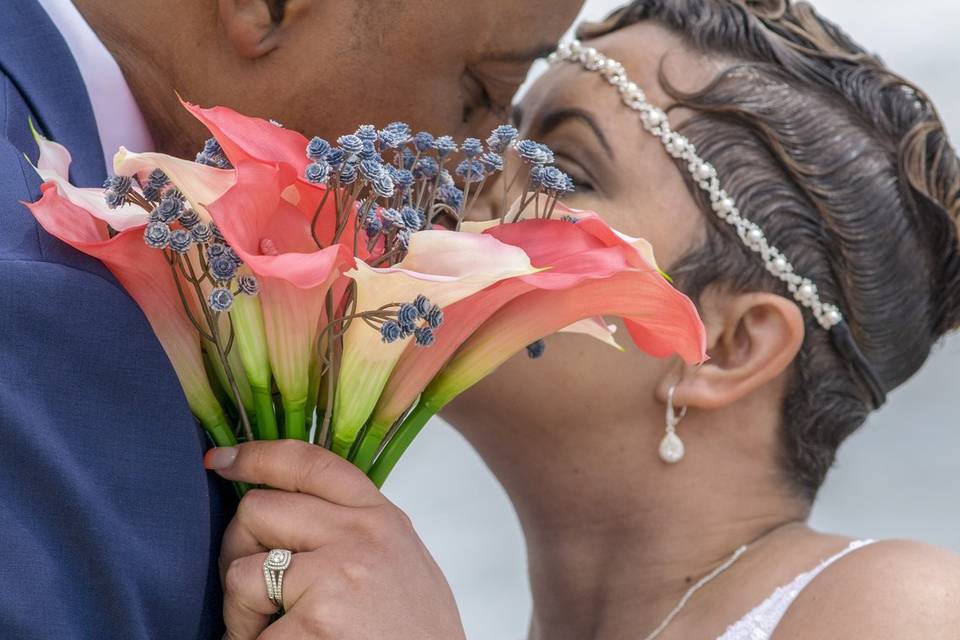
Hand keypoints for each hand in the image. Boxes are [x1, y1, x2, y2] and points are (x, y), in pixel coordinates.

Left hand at [205, 441, 465, 639]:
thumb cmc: (415, 634)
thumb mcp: (399, 561)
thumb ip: (354, 530)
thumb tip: (292, 510)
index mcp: (382, 518)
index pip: (311, 463)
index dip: (258, 456)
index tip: (225, 461)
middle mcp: (361, 534)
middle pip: (258, 508)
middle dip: (239, 549)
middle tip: (257, 594)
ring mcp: (338, 574)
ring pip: (239, 568)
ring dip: (241, 608)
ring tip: (276, 630)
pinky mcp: (317, 619)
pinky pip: (244, 626)